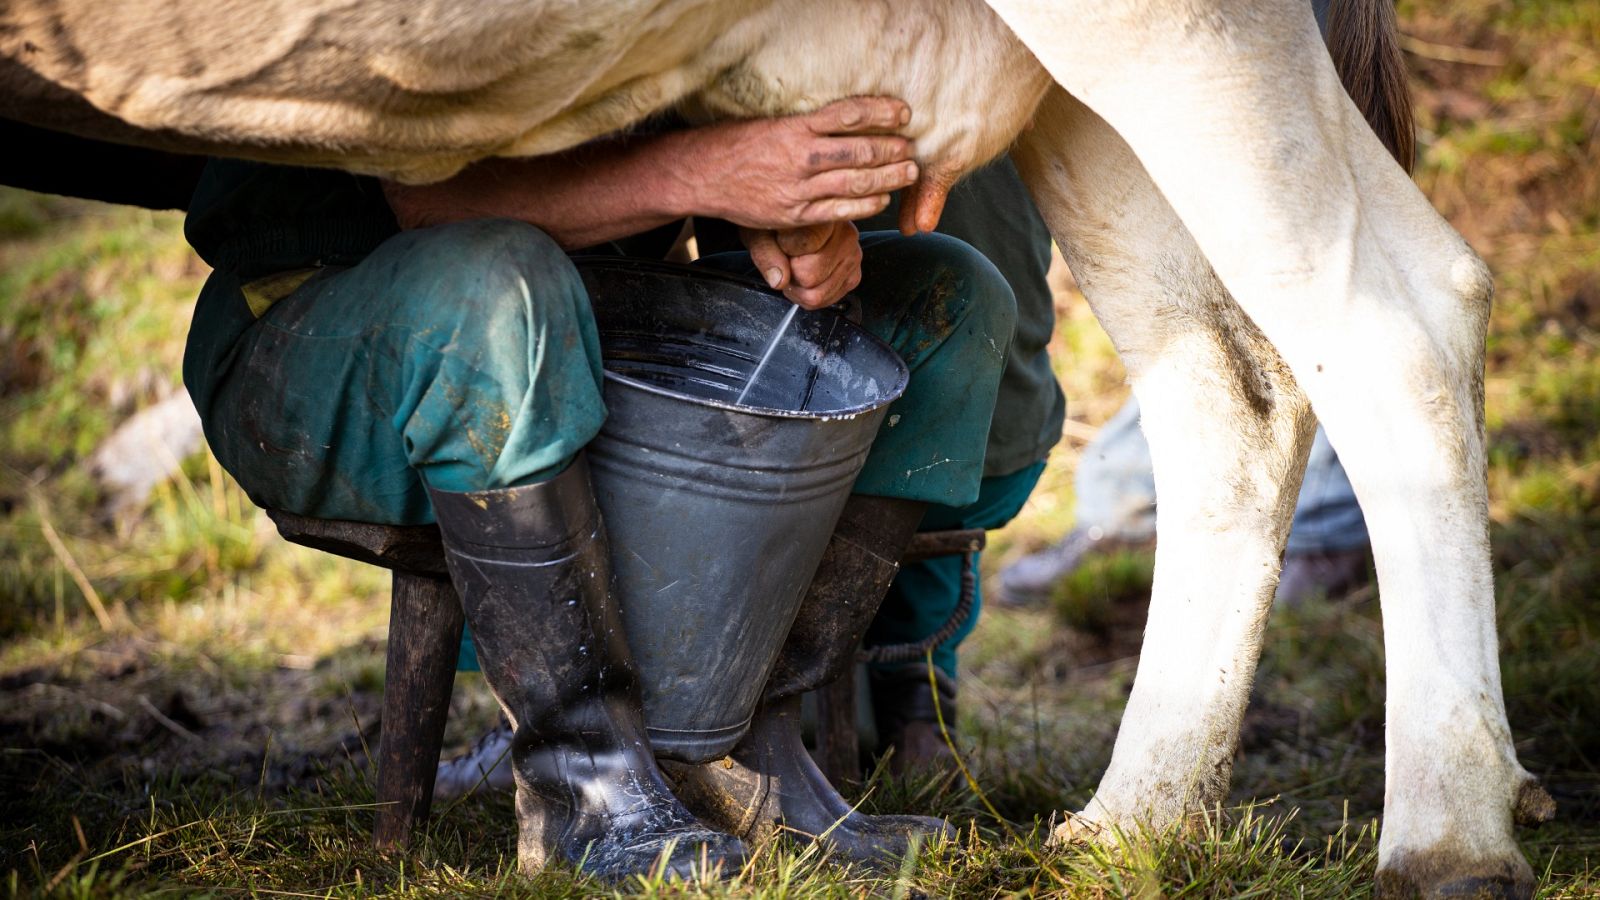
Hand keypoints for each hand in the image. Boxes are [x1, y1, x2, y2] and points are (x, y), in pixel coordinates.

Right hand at [684, 97, 917, 230]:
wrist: (703, 174)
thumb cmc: (739, 144)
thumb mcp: (772, 124)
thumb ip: (810, 125)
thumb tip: (850, 116)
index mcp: (795, 127)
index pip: (848, 114)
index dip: (880, 113)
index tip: (903, 113)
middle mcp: (800, 156)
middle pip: (859, 150)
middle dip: (891, 149)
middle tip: (912, 147)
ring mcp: (798, 187)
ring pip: (854, 181)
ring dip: (887, 177)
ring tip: (908, 172)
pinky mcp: (794, 213)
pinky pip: (838, 211)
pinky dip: (864, 205)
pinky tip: (882, 200)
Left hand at [741, 221, 861, 309]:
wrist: (793, 223)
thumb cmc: (777, 225)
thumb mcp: (761, 231)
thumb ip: (767, 253)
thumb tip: (779, 279)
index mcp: (827, 217)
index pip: (803, 247)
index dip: (783, 251)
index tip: (782, 242)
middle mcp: (847, 235)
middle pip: (809, 277)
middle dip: (791, 274)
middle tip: (788, 258)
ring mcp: (853, 257)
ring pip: (818, 294)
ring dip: (800, 288)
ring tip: (796, 267)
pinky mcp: (854, 277)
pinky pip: (826, 301)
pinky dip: (810, 295)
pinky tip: (806, 276)